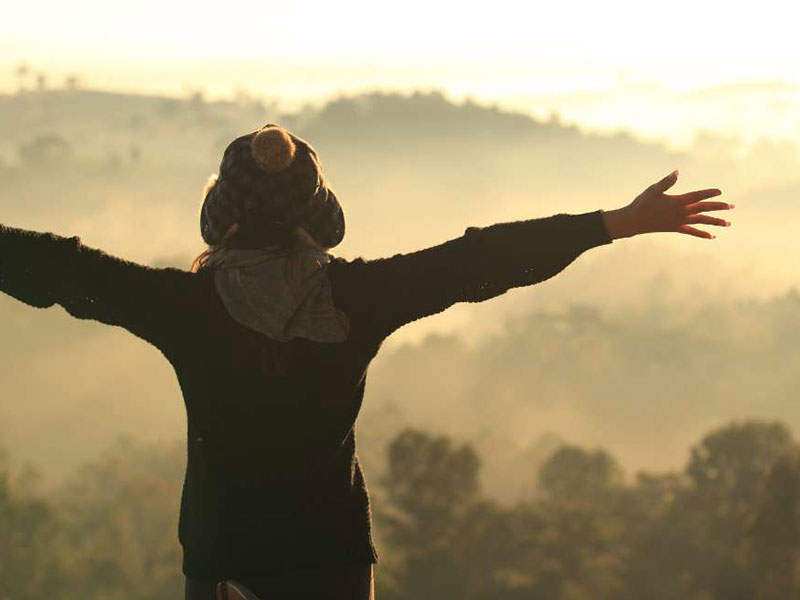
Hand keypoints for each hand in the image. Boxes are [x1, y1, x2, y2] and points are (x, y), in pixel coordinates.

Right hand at [602, 170, 733, 239]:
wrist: (634, 221)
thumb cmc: (642, 203)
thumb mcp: (654, 189)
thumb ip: (667, 181)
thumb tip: (677, 172)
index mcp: (678, 201)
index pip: (697, 196)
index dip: (709, 193)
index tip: (720, 191)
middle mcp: (681, 212)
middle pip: (704, 209)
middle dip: (718, 207)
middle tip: (732, 206)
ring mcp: (679, 222)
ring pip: (701, 221)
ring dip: (715, 222)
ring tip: (728, 223)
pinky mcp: (675, 228)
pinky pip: (691, 232)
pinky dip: (702, 234)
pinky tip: (712, 237)